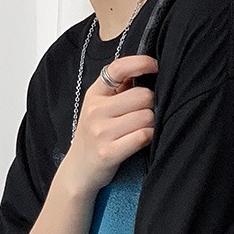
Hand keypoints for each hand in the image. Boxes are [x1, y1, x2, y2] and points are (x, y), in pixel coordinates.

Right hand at [62, 54, 158, 195]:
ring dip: (152, 124)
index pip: (119, 68)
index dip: (141, 63)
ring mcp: (101, 131)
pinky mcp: (108, 152)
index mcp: (94, 93)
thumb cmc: (96, 136)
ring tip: (142, 130)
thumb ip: (119, 89)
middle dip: (152, 105)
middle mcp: (95, 110)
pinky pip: (143, 136)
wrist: (79, 170)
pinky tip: (144, 141)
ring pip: (147, 117)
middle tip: (145, 115)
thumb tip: (148, 70)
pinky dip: (150, 138)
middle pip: (143, 96)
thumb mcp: (100, 107)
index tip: (155, 66)